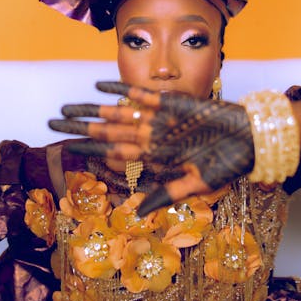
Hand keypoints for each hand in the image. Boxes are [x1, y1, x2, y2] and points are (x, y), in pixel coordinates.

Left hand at [48, 81, 254, 214]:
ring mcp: (158, 119)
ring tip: (66, 107)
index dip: (89, 153)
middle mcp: (151, 138)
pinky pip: (141, 94)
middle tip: (51, 125)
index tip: (65, 150)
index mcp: (154, 159)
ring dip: (92, 109)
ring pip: (117, 113)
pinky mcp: (170, 102)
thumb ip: (167, 195)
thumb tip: (138, 214)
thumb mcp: (197, 185)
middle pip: (107, 133)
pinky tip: (100, 86)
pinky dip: (121, 89)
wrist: (250, 137)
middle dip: (79, 129)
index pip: (114, 156)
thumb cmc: (227, 165)